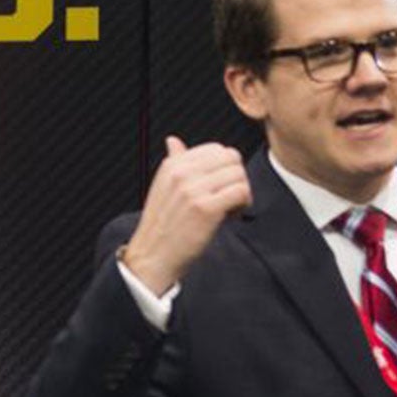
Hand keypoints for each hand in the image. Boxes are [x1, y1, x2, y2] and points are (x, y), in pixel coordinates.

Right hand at [122, 137, 250, 294]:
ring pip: (239, 175)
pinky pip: (240, 192)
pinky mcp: (205, 208)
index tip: (218, 186)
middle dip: (236, 177)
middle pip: (231, 159)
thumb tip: (174, 141)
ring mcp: (192, 190)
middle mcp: (181, 173)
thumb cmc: (163, 224)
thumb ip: (174, 161)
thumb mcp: (163, 187)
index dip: (225, 168)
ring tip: (229, 208)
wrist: (154, 255)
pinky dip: (242, 204)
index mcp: (172, 165)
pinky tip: (230, 216)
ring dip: (241, 192)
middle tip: (228, 197)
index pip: (216, 149)